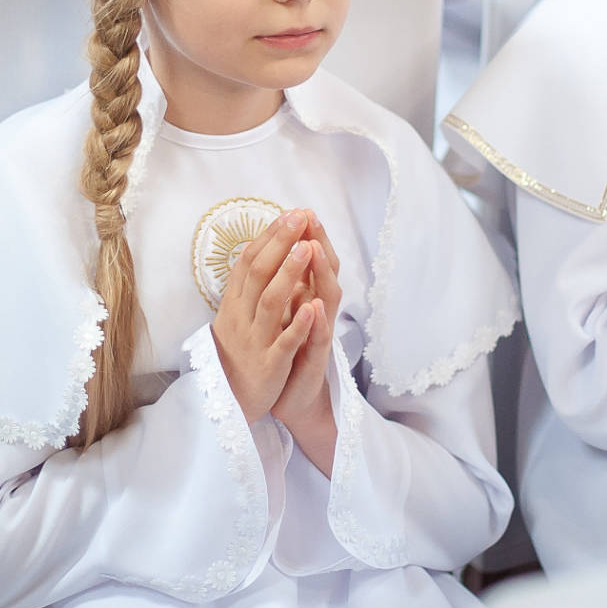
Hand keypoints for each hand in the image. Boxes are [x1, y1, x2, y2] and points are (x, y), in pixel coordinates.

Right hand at [212, 209, 319, 423]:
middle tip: (298, 217)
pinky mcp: (270, 365)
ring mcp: (256, 341)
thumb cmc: (238, 354)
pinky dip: (298, 324)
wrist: (229, 404)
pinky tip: (313, 305)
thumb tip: (255, 247)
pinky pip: (284, 342)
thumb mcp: (236, 316)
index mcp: (234, 304)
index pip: (249, 261)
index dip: (268, 236)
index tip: (288, 213)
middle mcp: (242, 317)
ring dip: (288, 274)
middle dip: (280, 243)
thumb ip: (246, 286)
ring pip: (271, 303)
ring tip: (306, 248)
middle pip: (259, 273)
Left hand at [272, 214, 340, 420]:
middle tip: (310, 218)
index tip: (300, 209)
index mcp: (308, 298)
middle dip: (318, 244)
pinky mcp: (313, 361)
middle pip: (325, 272)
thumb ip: (289, 284)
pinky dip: (316, 322)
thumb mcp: (286, 313)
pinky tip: (315, 307)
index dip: (308, 235)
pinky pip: (317, 339)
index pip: (313, 261)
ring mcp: (319, 335)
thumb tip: (281, 251)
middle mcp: (319, 312)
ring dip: (319, 274)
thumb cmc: (289, 350)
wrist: (293, 398)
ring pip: (325, 300)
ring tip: (312, 249)